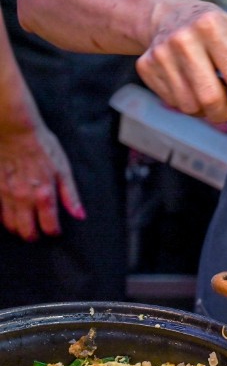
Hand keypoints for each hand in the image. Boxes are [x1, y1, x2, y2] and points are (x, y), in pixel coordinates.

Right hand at [0, 124, 82, 240]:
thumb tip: (79, 214)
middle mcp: (24, 199)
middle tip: (37, 233)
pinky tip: (7, 214)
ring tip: (23, 225)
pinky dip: (2, 216)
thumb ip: (71, 195)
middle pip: (27, 231)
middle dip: (33, 235)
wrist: (14, 130)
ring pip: (10, 224)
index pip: (49, 226)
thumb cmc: (41, 146)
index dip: (53, 232)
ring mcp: (6, 194)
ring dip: (17, 228)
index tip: (54, 230)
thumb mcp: (63, 169)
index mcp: (45, 195)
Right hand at [137, 0, 226, 125]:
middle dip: (223, 112)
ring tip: (209, 95)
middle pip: (208, 96)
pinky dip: (186, 103)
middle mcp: (183, 39)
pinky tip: (190, 87)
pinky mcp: (146, 66)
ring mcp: (161, 53)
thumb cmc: (211, 28)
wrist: (168, 14)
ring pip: (189, 105)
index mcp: (211, 26)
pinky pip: (172, 102)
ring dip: (204, 110)